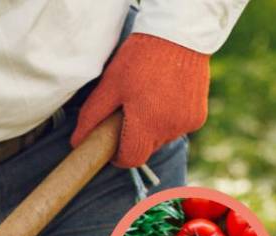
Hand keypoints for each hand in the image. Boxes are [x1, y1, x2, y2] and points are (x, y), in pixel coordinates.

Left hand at [71, 33, 210, 168]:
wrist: (179, 35)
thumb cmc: (140, 59)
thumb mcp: (110, 85)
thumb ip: (92, 116)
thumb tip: (76, 142)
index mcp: (146, 125)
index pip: (130, 160)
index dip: (117, 155)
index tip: (111, 143)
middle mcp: (169, 130)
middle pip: (145, 150)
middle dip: (133, 139)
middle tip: (127, 112)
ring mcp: (186, 124)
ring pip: (161, 139)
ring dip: (151, 128)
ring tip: (147, 100)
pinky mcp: (198, 117)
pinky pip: (177, 127)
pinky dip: (168, 119)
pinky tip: (164, 97)